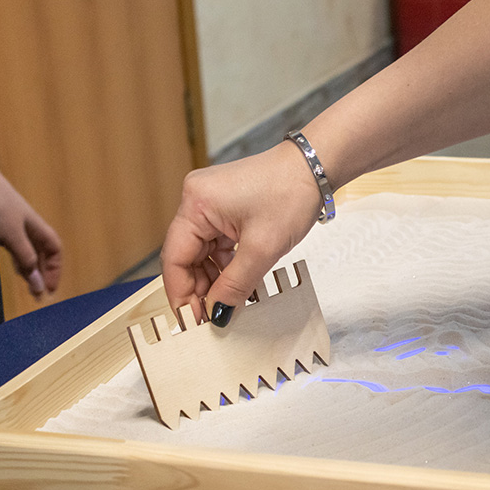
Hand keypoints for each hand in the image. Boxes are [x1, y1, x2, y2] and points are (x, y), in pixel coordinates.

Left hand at [0, 168, 61, 298]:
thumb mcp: (12, 235)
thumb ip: (26, 258)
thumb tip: (38, 284)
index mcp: (36, 226)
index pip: (54, 249)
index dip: (55, 269)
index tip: (49, 289)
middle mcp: (27, 225)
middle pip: (42, 251)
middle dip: (43, 273)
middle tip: (38, 294)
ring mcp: (12, 224)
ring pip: (28, 249)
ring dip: (30, 268)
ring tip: (28, 286)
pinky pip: (14, 246)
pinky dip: (17, 259)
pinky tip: (13, 267)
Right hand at [161, 141, 322, 324]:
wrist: (315, 168)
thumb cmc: (290, 193)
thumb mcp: (262, 249)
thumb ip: (236, 285)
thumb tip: (218, 312)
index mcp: (196, 204)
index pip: (175, 258)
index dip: (182, 294)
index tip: (192, 321)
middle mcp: (196, 201)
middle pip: (186, 257)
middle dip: (199, 289)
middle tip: (212, 317)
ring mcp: (211, 204)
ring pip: (202, 254)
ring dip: (214, 280)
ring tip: (227, 305)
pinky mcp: (226, 209)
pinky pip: (217, 245)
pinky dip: (226, 267)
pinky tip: (236, 286)